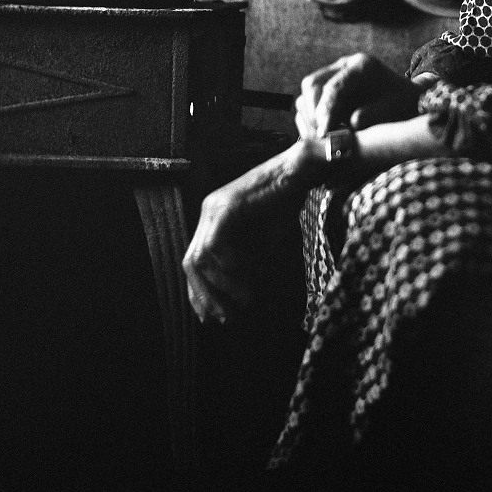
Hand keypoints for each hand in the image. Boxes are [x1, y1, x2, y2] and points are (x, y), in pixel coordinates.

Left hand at [182, 143, 313, 323]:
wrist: (300, 171)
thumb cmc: (285, 203)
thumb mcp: (263, 241)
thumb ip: (248, 263)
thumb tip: (239, 296)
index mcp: (213, 220)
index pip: (195, 264)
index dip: (200, 294)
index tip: (213, 319)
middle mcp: (208, 213)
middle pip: (190, 264)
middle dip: (205, 296)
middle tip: (226, 319)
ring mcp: (215, 207)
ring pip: (201, 257)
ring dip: (221, 286)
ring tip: (246, 299)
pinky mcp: (228, 205)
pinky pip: (216, 242)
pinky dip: (228, 263)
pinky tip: (244, 272)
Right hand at [295, 52, 421, 137]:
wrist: (406, 100)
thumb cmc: (401, 106)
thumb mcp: (392, 111)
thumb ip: (372, 116)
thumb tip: (350, 123)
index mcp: (362, 66)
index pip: (334, 87)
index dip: (326, 111)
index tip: (324, 133)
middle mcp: (344, 65)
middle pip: (313, 84)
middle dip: (313, 113)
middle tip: (320, 137)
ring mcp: (333, 73)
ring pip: (307, 92)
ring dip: (309, 115)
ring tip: (322, 136)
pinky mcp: (327, 85)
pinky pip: (307, 99)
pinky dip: (310, 117)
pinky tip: (323, 131)